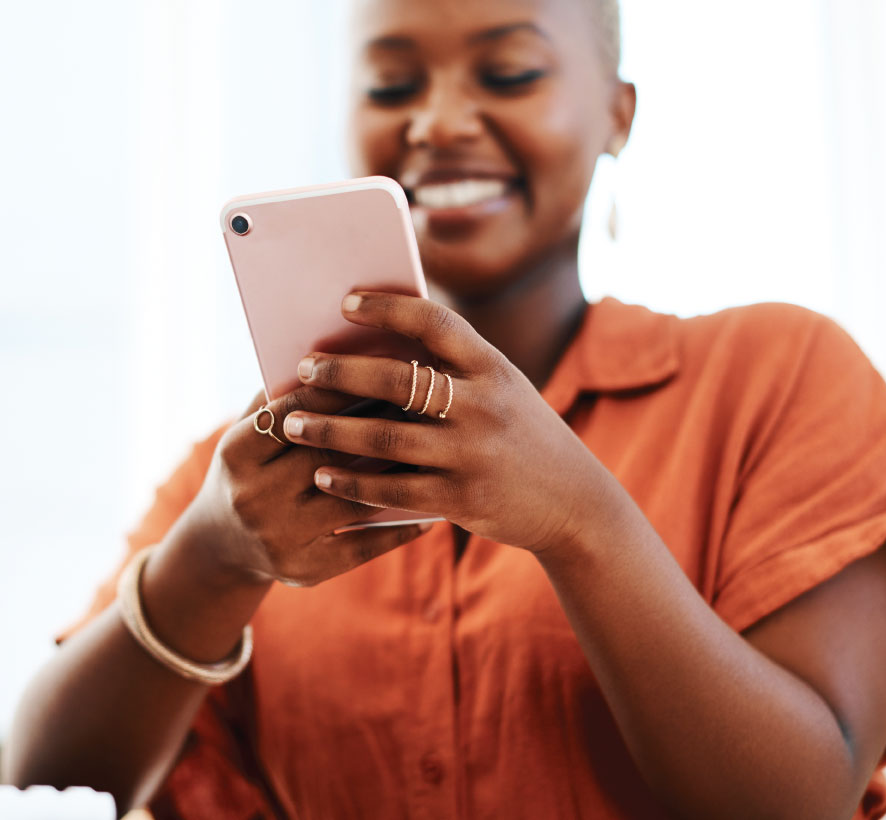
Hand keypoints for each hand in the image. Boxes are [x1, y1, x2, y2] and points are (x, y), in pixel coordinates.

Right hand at [175, 383, 433, 588]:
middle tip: (420, 403)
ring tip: (435, 452)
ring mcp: (278, 537)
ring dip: (397, 475)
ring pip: (352, 498)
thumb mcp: (250, 432)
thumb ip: (283, 398)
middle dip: (376, 425)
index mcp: (236, 454)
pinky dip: (400, 529)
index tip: (382, 364)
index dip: (338, 388)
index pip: (294, 411)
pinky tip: (432, 512)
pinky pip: (363, 546)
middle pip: (327, 454)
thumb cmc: (252, 469)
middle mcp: (253, 498)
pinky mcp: (304, 570)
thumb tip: (339, 356)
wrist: (219, 545)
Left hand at [281, 292, 623, 553]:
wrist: (574, 501)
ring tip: (293, 427)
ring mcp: (472, 453)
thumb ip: (456, 370)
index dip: (387, 307)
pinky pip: (393, 489)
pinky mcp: (462, 498)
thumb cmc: (524, 437)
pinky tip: (325, 475)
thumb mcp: (504, 390)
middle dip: (341, 374)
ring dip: (331, 431)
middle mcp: (484, 405)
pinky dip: (353, 483)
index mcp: (493, 368)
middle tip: (303, 370)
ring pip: (385, 438)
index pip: (436, 322)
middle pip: (397, 380)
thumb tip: (376, 349)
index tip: (346, 302)